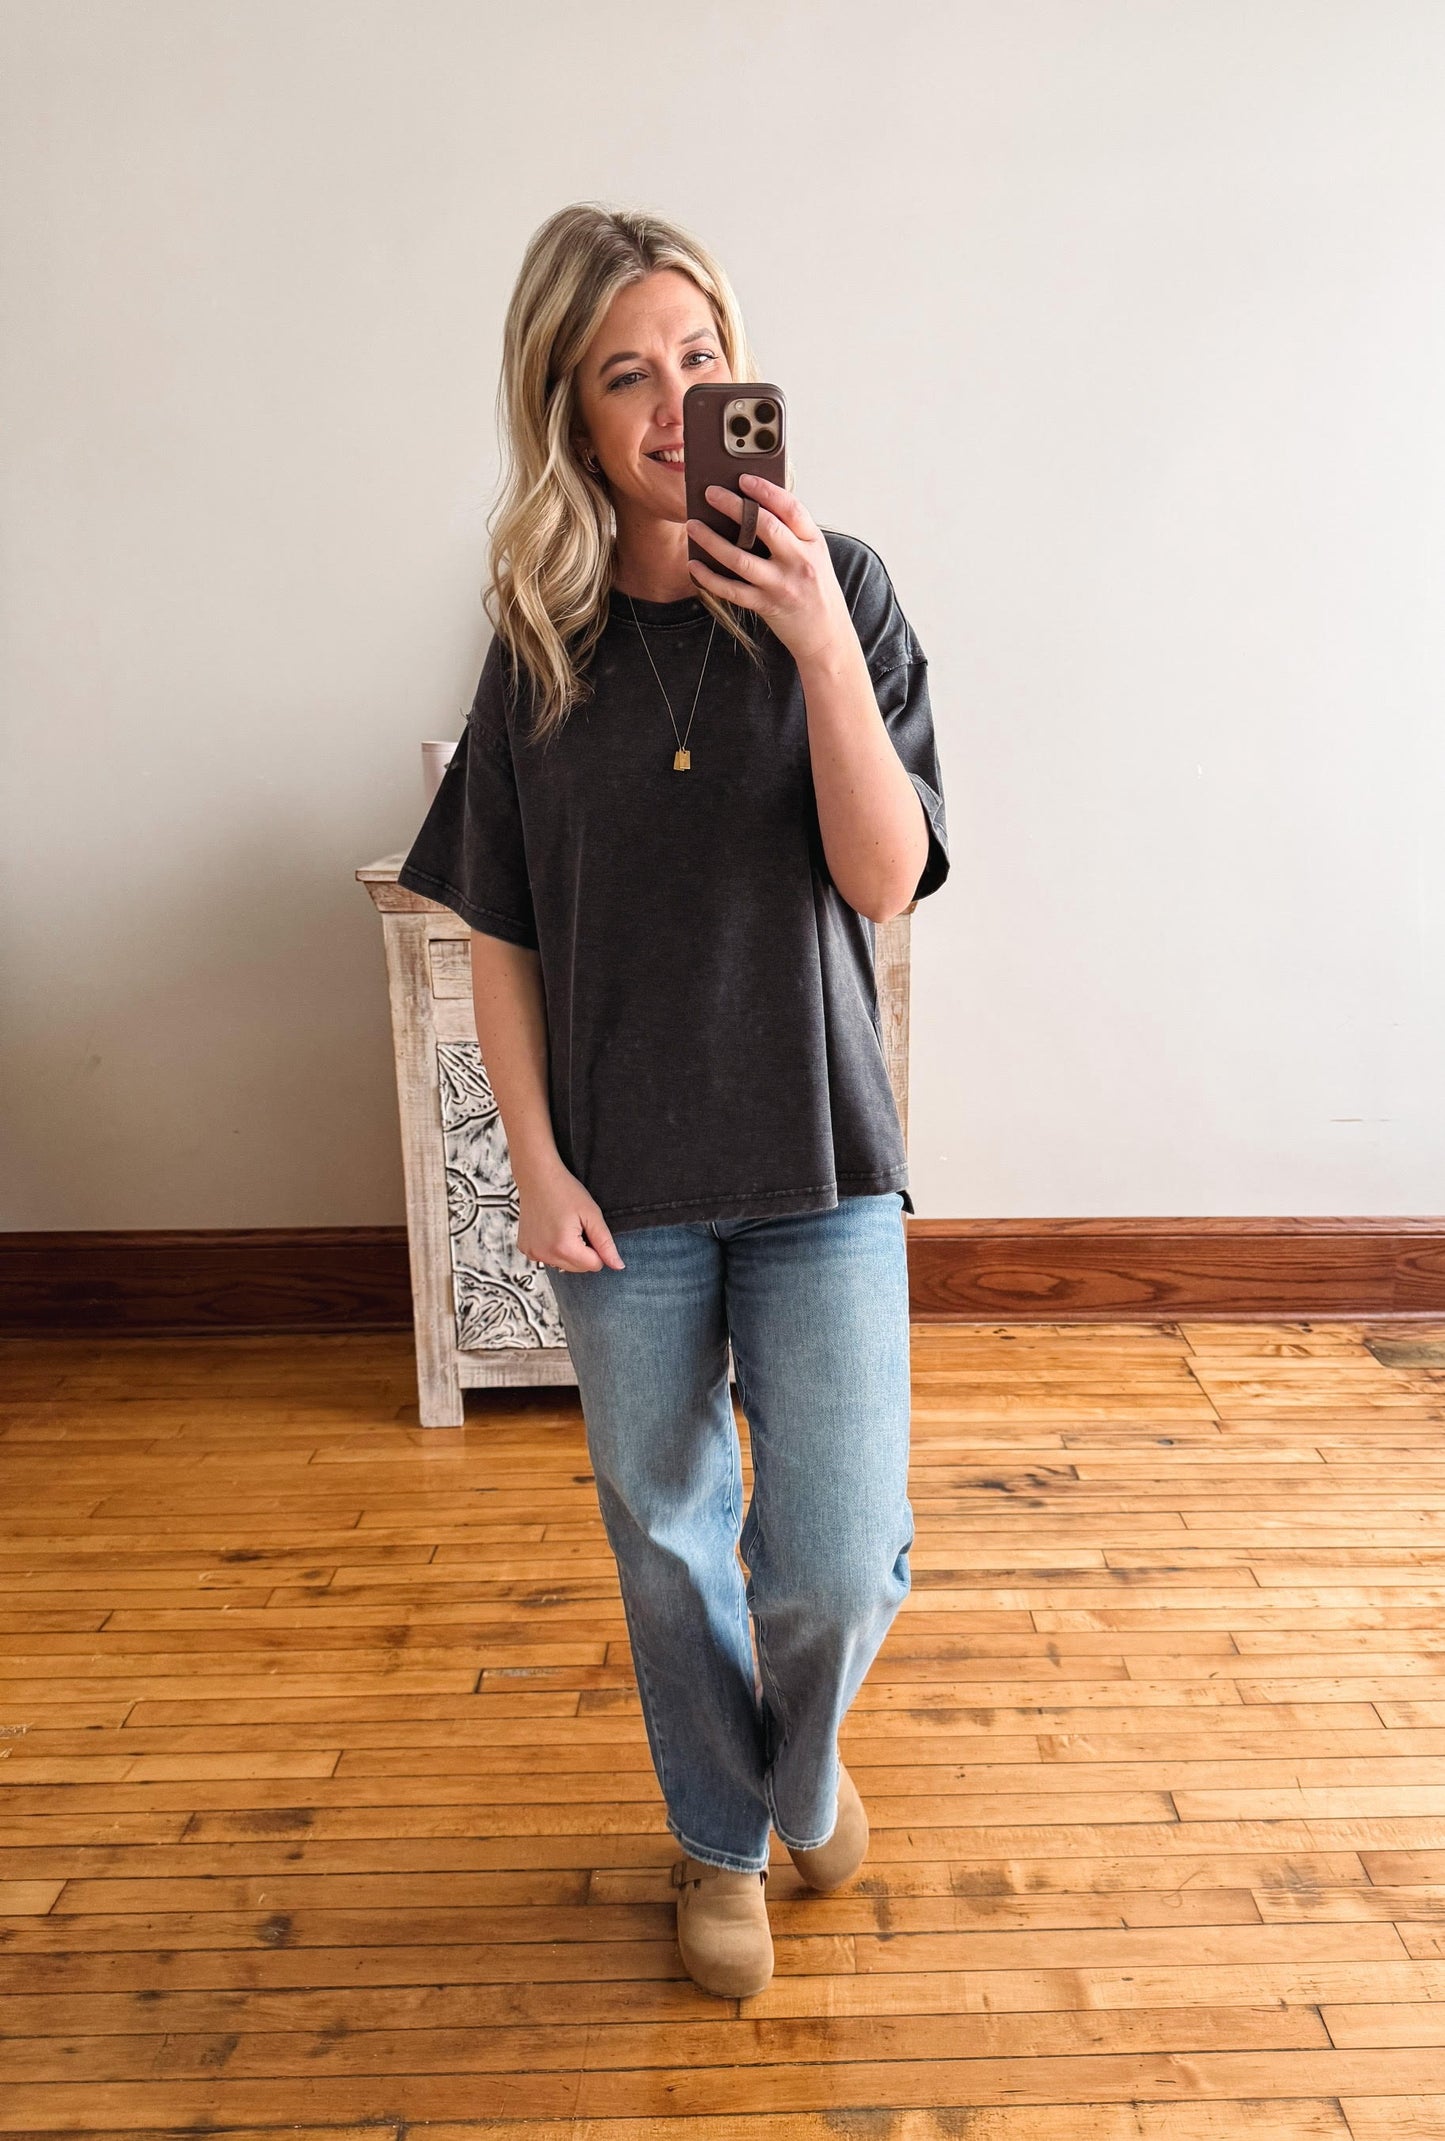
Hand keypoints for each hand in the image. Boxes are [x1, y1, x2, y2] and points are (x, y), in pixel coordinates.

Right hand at [514, 1155, 625, 1273]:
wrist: (537, 1176)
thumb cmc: (565, 1190)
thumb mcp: (592, 1214)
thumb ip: (606, 1244)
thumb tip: (619, 1267)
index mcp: (564, 1248)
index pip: (594, 1265)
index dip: (597, 1249)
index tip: (588, 1229)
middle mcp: (545, 1255)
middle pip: (578, 1268)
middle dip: (583, 1252)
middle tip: (576, 1226)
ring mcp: (532, 1253)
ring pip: (563, 1265)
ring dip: (568, 1252)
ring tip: (563, 1226)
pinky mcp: (525, 1249)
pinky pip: (548, 1258)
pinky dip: (553, 1248)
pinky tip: (551, 1229)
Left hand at [686, 473, 854, 670]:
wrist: (826, 635)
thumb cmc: (816, 590)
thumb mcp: (813, 555)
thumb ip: (791, 533)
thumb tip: (751, 508)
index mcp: (813, 542)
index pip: (791, 508)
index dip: (766, 490)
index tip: (743, 478)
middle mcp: (799, 561)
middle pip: (764, 527)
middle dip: (733, 506)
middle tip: (710, 493)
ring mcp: (781, 585)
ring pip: (740, 559)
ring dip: (712, 540)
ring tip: (693, 525)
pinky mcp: (766, 605)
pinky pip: (731, 589)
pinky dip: (709, 576)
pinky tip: (693, 564)